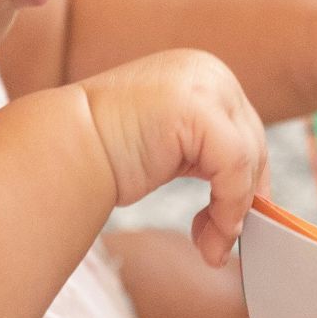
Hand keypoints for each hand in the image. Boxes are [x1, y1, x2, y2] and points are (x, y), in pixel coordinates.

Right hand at [79, 49, 268, 267]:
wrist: (63, 147)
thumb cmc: (107, 153)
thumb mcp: (173, 145)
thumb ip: (210, 155)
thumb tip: (251, 200)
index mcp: (202, 72)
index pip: (245, 130)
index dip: (246, 182)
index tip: (231, 224)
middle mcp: (207, 70)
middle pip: (253, 143)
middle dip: (241, 201)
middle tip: (218, 246)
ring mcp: (203, 84)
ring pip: (248, 157)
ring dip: (233, 212)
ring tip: (210, 247)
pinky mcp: (197, 108)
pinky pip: (234, 164)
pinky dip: (228, 205)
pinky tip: (208, 233)